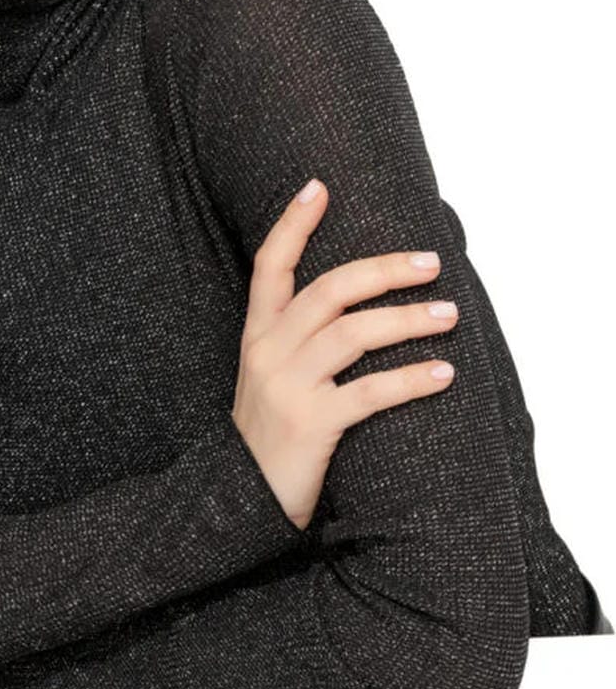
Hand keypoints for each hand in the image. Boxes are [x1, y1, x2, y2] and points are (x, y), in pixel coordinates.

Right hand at [231, 177, 457, 530]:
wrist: (240, 502)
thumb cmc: (267, 436)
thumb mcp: (266, 376)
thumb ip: (295, 338)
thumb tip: (354, 303)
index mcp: (256, 334)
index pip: (270, 264)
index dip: (293, 223)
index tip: (319, 186)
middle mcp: (268, 351)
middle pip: (329, 289)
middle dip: (383, 269)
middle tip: (430, 261)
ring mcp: (287, 387)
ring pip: (354, 333)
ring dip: (408, 318)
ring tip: (449, 313)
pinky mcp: (311, 424)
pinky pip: (370, 392)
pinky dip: (411, 379)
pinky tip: (443, 372)